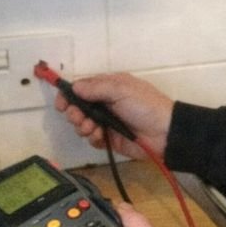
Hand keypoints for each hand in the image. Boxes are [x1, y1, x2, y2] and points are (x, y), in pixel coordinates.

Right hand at [57, 73, 174, 158]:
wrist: (165, 133)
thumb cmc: (145, 106)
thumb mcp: (121, 90)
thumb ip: (96, 88)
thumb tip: (74, 88)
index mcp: (108, 87)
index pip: (82, 88)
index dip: (68, 96)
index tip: (61, 105)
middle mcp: (105, 103)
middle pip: (78, 107)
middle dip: (74, 113)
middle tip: (79, 118)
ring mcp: (106, 122)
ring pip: (82, 124)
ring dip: (83, 126)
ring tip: (92, 128)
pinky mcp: (109, 139)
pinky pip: (92, 139)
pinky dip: (93, 138)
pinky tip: (101, 137)